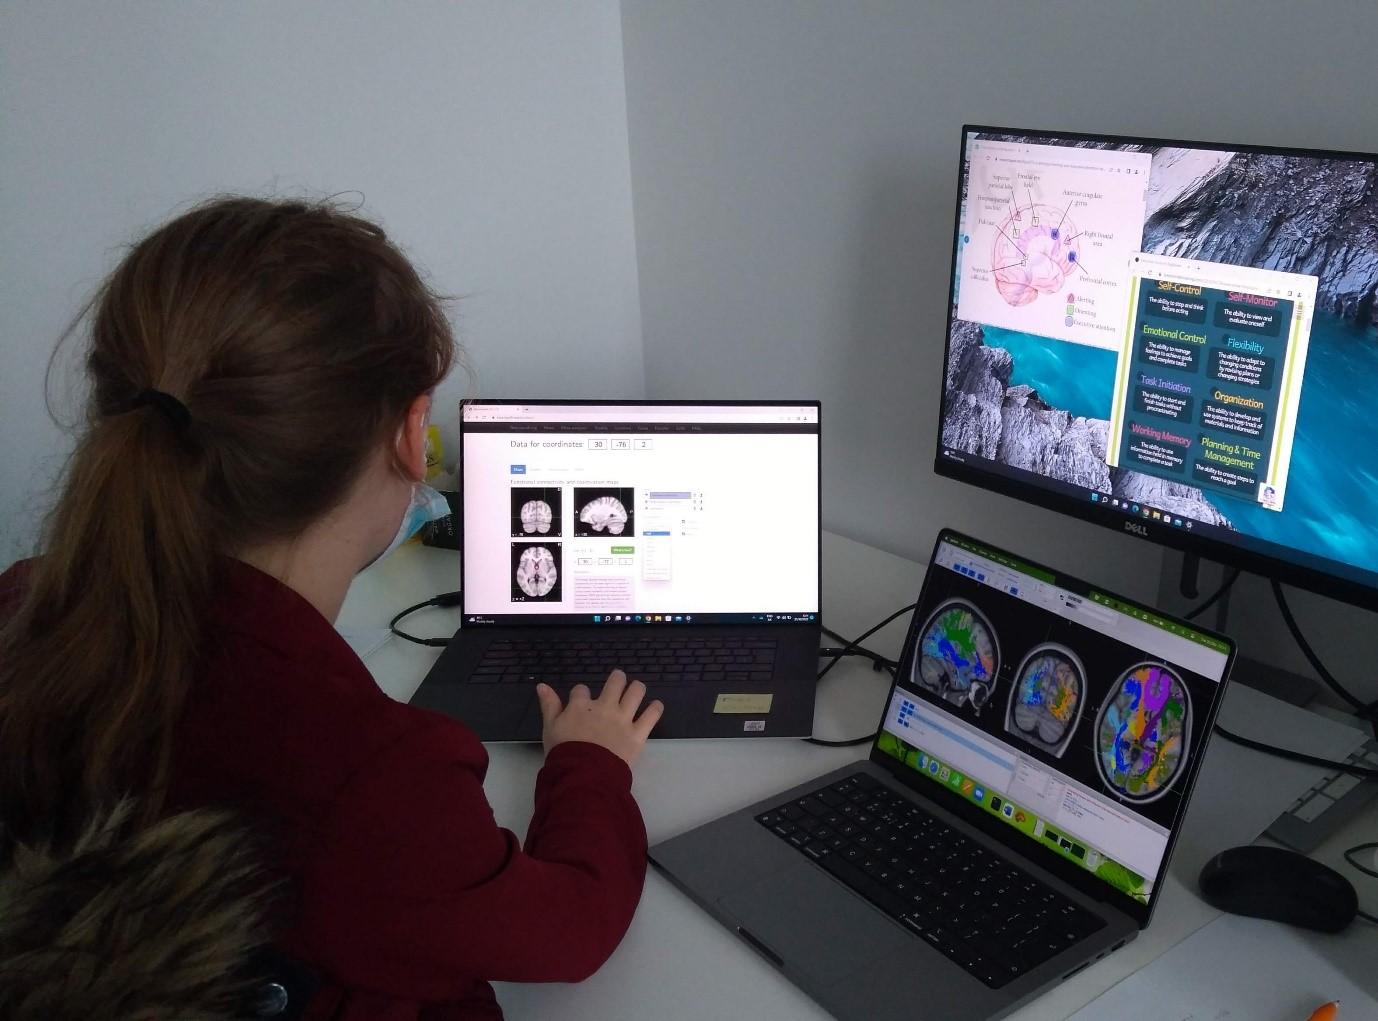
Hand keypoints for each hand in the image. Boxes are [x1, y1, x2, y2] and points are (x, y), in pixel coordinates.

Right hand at [535, 670, 663, 766]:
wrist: (583, 774)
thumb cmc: (563, 752)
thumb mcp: (550, 728)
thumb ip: (549, 705)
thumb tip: (541, 685)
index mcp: (581, 705)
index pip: (581, 690)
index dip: (580, 694)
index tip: (580, 699)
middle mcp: (605, 707)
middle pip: (616, 682)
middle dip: (617, 679)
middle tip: (618, 680)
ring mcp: (623, 719)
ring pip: (636, 692)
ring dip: (637, 688)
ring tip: (637, 689)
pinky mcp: (638, 734)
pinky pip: (651, 716)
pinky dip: (655, 709)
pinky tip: (656, 706)